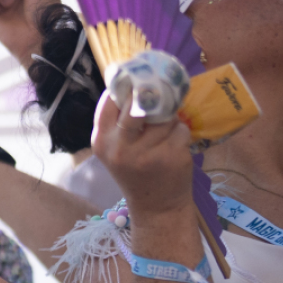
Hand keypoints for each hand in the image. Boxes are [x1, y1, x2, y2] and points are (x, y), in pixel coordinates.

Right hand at [91, 92, 192, 218]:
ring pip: (165, 115)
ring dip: (170, 120)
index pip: (110, 100)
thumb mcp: (118, 149)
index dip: (127, 84)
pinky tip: (175, 148)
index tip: (139, 76)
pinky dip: (181, 134)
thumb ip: (120, 122)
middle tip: (159, 94)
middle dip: (152, 95)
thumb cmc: (137, 171)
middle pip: (138, 101)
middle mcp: (119, 147)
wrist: (156, 206)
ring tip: (166, 135)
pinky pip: (180, 129)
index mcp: (101, 141)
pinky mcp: (169, 156)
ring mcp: (145, 153)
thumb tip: (136, 80)